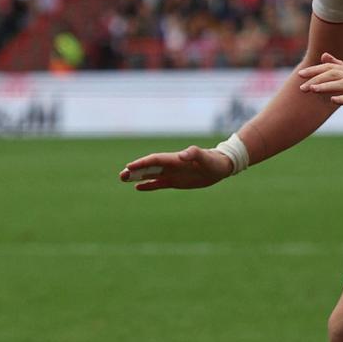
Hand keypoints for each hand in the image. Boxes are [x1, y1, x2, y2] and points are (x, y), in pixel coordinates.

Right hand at [118, 145, 233, 190]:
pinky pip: (158, 183)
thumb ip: (193, 154)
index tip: (129, 167)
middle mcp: (170, 166)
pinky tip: (137, 187)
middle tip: (121, 175)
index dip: (142, 163)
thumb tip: (182, 155)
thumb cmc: (214, 161)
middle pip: (148, 167)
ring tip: (123, 179)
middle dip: (135, 170)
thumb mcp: (205, 158)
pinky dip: (148, 185)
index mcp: (175, 159)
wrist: (221, 166)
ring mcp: (171, 173)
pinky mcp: (175, 181)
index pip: (154, 160)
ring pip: (150, 175)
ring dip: (137, 176)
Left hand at [298, 52, 342, 114]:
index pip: (331, 67)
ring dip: (326, 86)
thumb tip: (324, 55)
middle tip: (301, 87)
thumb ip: (340, 65)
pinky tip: (333, 101)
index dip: (315, 70)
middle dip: (316, 79)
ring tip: (312, 90)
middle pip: (334, 74)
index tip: (300, 75)